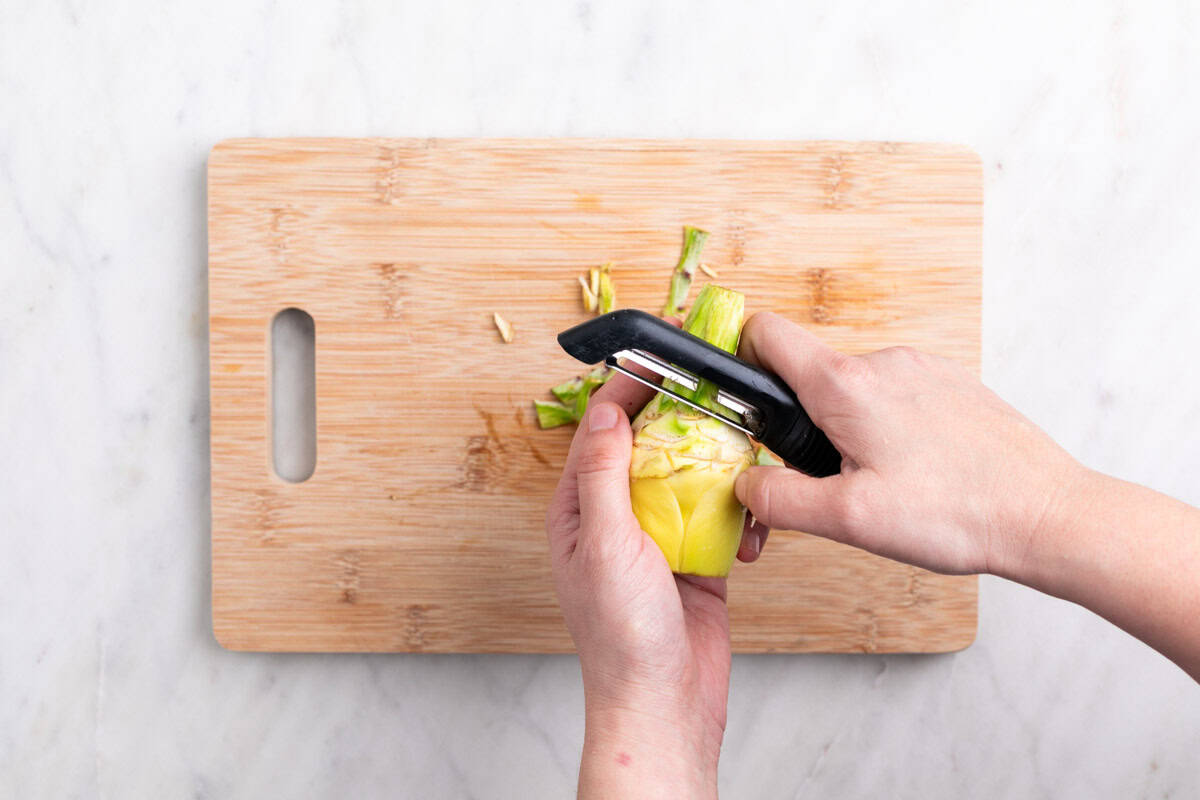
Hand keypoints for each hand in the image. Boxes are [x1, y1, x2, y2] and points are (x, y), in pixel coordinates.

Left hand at [545, 372, 763, 797]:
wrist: (665, 702)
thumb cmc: (622, 635)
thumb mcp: (605, 544)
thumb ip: (603, 475)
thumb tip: (607, 412)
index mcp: (579, 509)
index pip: (602, 429)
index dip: (629, 386)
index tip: (661, 353)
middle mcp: (616, 516)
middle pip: (649, 443)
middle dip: (679, 412)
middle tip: (712, 382)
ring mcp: (658, 534)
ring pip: (689, 472)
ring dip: (715, 457)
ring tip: (739, 438)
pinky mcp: (696, 554)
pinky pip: (719, 510)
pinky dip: (739, 504)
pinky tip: (751, 515)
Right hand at [733, 312, 1082, 576]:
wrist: (1048, 514)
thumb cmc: (957, 513)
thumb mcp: (849, 520)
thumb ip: (779, 500)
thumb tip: (743, 486)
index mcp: (845, 385)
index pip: (766, 334)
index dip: (739, 361)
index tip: (740, 402)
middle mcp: (883, 362)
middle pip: (808, 375)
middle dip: (801, 427)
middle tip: (825, 483)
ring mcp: (923, 369)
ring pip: (854, 392)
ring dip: (847, 433)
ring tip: (880, 488)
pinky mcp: (953, 386)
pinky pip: (896, 398)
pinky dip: (889, 431)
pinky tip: (915, 477)